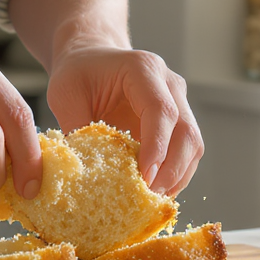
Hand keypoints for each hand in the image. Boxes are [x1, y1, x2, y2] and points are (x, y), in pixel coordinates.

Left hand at [46, 45, 202, 194]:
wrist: (92, 59)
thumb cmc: (78, 74)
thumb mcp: (66, 95)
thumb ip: (76, 129)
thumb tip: (82, 174)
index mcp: (143, 69)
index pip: (161, 110)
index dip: (157, 146)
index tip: (144, 177)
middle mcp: (170, 84)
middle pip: (186, 132)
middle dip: (171, 170)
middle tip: (148, 197)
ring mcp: (180, 103)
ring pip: (193, 146)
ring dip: (177, 177)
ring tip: (152, 201)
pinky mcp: (179, 123)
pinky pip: (186, 154)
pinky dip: (175, 176)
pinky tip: (155, 192)